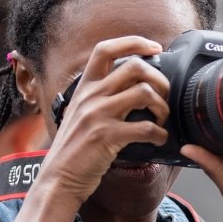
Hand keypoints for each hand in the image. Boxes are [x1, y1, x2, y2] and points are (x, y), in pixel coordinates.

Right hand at [39, 36, 169, 204]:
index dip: (134, 42)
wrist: (58, 179)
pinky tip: (158, 139)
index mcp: (84, 87)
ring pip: (144, 93)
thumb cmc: (75, 149)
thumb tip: (133, 87)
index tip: (154, 48)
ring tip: (162, 119)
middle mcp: (90, 96)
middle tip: (164, 94)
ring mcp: (97, 115)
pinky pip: (146, 128)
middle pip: (135, 67)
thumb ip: (100, 97)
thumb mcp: (80, 113)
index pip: (105, 49)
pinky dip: (160, 134)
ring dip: (162, 106)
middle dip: (159, 78)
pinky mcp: (106, 137)